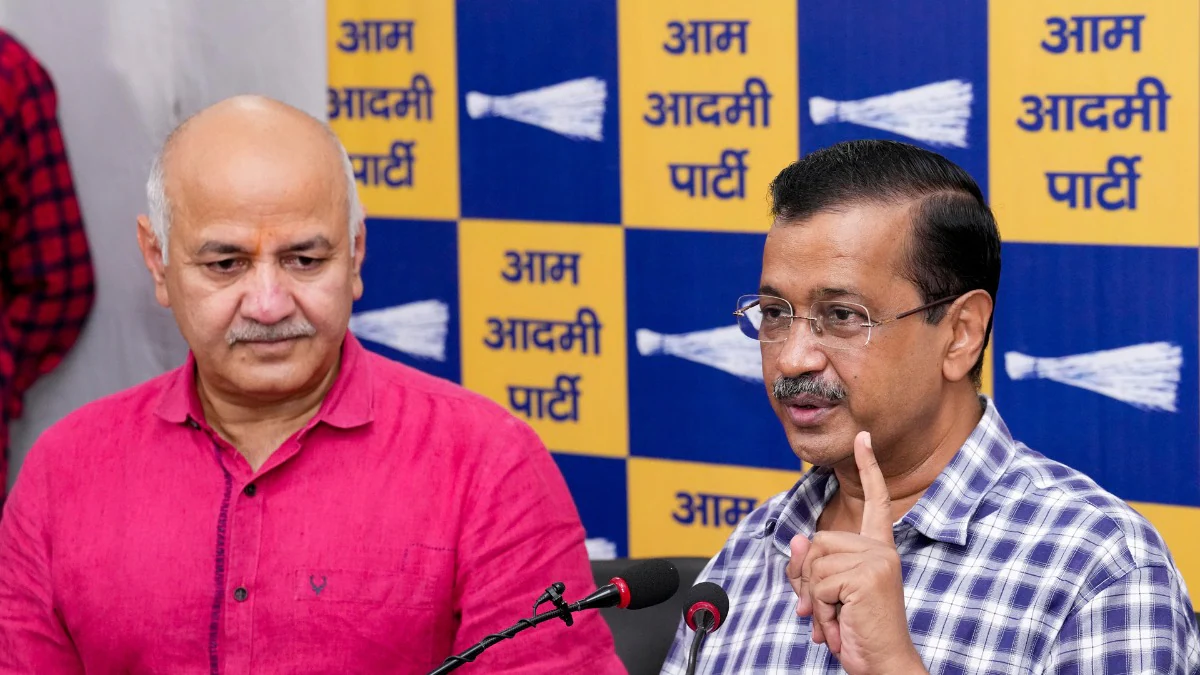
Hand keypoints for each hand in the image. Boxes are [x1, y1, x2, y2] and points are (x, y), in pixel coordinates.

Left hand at [786, 431, 925, 673]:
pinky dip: (821, 610)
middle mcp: (881, 551)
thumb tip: (797, 540)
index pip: (875, 502)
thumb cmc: (858, 633)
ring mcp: (877, 561)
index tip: (865, 438)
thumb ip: (813, 567)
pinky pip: (819, 583)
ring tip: (837, 621)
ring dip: (815, 600)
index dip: (869, 469)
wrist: (882, 666)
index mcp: (877, 551)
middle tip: (828, 611)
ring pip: (814, 563)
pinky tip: (840, 626)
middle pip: (817, 543)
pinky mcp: (868, 576)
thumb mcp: (828, 596)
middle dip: (809, 580)